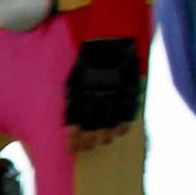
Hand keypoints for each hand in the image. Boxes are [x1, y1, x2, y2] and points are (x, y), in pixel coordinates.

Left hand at [66, 37, 142, 152]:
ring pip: (110, 123)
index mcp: (79, 93)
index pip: (74, 122)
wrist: (108, 46)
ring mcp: (114, 94)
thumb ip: (70, 103)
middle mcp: (96, 96)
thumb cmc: (86, 67)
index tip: (72, 148)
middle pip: (92, 126)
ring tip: (103, 141)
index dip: (74, 138)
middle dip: (89, 141)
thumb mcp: (72, 83)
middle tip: (88, 147)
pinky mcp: (129, 92)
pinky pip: (127, 113)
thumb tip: (66, 125)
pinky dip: (124, 125)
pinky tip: (120, 132)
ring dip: (106, 136)